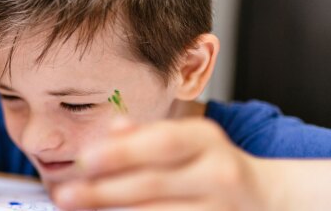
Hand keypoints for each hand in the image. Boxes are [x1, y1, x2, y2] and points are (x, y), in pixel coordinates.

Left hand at [54, 118, 269, 210]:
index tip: (84, 160)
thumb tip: (112, 128)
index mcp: (206, 140)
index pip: (163, 142)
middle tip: (65, 196)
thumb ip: (146, 135)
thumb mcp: (186, 141)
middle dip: (104, 191)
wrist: (265, 199)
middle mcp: (219, 173)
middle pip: (154, 183)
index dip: (122, 152)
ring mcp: (222, 210)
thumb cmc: (209, 165)